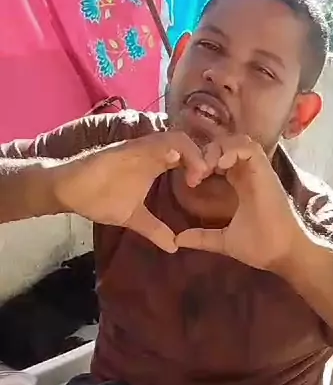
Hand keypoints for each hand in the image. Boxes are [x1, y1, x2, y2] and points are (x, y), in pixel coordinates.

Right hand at [51, 132, 207, 252]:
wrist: (70, 191)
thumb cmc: (100, 198)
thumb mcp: (134, 218)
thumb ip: (155, 229)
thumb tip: (174, 247)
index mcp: (157, 163)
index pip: (189, 155)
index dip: (203, 165)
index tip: (208, 184)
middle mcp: (153, 152)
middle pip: (190, 143)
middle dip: (206, 156)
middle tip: (211, 177)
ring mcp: (141, 148)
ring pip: (176, 137)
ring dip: (192, 152)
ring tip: (198, 174)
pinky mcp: (128, 149)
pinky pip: (153, 142)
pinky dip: (168, 148)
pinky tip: (176, 160)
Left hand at [175, 135, 303, 272]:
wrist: (283, 255)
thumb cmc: (259, 247)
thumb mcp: (223, 241)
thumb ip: (202, 237)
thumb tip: (178, 240)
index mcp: (242, 184)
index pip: (222, 159)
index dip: (204, 162)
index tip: (191, 180)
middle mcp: (250, 174)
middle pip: (227, 145)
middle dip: (207, 152)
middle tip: (195, 173)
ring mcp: (258, 171)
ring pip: (238, 141)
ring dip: (219, 148)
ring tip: (207, 168)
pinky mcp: (265, 171)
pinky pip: (249, 147)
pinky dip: (232, 150)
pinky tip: (219, 165)